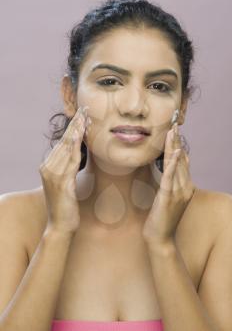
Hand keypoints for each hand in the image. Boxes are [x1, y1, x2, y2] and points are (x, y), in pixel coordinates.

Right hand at [39, 106, 90, 233]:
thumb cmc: (66, 205)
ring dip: (77, 132)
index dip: (72, 129)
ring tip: (85, 118)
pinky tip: (80, 138)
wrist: (61, 225)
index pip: (62, 143)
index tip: (82, 116)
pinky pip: (70, 162)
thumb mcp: (66, 183)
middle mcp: (48, 168)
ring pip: (66, 148)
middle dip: (75, 125)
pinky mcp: (62, 184)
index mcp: (48, 167)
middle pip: (63, 142)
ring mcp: (53, 176)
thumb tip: (77, 155)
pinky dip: (75, 149)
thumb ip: (68, 168)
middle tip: (84, 110)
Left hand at [142, 122, 195, 245]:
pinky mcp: (168, 198)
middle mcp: (185, 188)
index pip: (183, 162)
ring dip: (174, 147)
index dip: (178, 146)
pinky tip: (175, 153)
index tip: (174, 131)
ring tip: (173, 132)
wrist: (159, 238)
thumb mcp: (167, 197)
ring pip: (176, 165)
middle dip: (176, 142)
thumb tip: (168, 168)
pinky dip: (174, 164)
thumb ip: (170, 182)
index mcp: (185, 187)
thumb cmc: (161, 217)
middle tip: (174, 125)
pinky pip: (170, 178)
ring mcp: (178, 193)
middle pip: (181, 160)